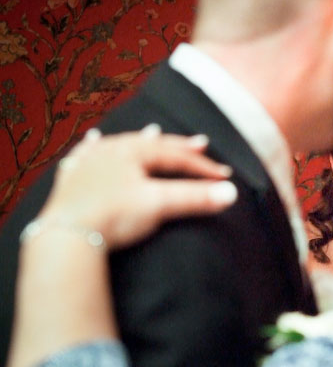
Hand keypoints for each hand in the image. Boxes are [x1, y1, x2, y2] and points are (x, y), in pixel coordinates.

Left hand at [37, 124, 237, 249]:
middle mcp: (111, 150)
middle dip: (178, 146)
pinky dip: (93, 147)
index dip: (202, 166)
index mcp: (133, 152)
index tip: (224, 177)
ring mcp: (89, 162)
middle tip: (201, 142)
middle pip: (152, 145)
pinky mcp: (72, 179)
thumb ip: (196, 198)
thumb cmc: (113, 216)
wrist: (68, 236)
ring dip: (140, 141)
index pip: (176, 157)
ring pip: (120, 145)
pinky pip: (84, 155)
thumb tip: (232, 194)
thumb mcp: (159, 205)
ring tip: (153, 130)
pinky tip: (91, 140)